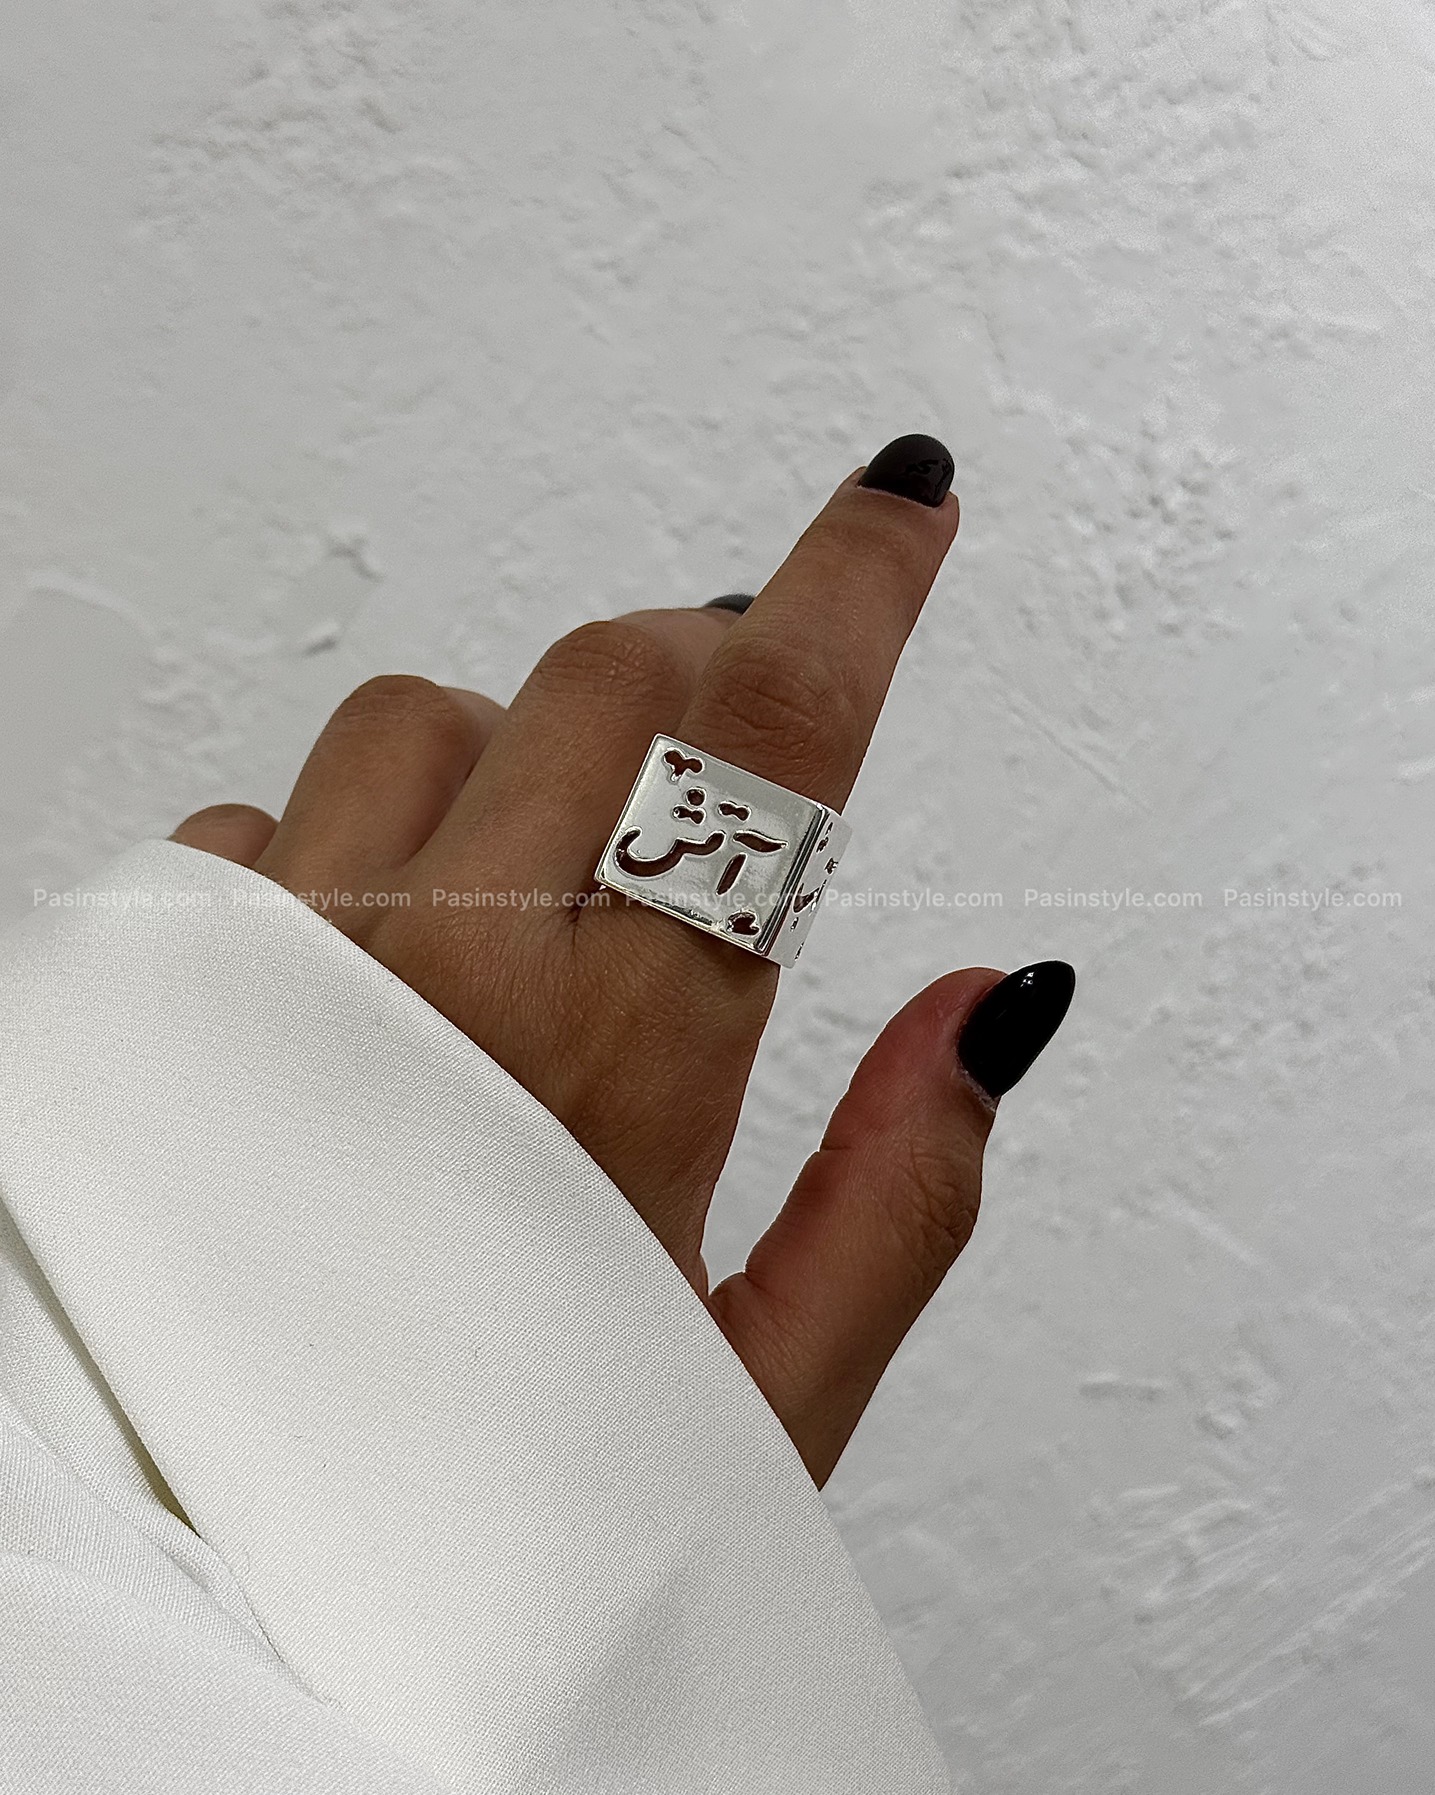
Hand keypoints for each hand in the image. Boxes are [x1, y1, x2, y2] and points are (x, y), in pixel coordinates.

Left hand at [170, 434, 1073, 1488]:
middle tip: (722, 749)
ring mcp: (281, 965)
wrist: (225, 1587)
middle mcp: (441, 979)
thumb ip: (899, 1190)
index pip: (771, 743)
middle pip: (607, 673)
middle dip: (697, 671)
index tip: (901, 501)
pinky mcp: (160, 985)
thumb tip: (994, 1007)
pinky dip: (337, 858)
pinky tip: (366, 987)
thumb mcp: (762, 1395)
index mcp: (619, 1070)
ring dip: (505, 765)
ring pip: (422, 717)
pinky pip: (260, 821)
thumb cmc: (495, 1504)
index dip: (857, 587)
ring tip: (518, 914)